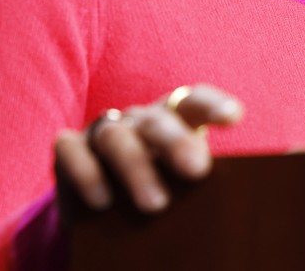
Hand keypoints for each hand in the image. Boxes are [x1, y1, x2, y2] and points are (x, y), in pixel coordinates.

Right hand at [54, 84, 242, 212]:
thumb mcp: (182, 177)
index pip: (194, 101)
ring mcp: (103, 130)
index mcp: (174, 117)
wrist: (104, 200)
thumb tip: (225, 191)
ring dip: (136, 168)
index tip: (234, 117)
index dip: (213, 105)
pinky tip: (102, 200)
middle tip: (197, 169)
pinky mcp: (70, 148)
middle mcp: (139, 119)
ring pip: (116, 137)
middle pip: (157, 121)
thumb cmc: (160, 184)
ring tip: (156, 204)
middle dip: (176, 142)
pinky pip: (72, 151)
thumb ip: (199, 174)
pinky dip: (86, 173)